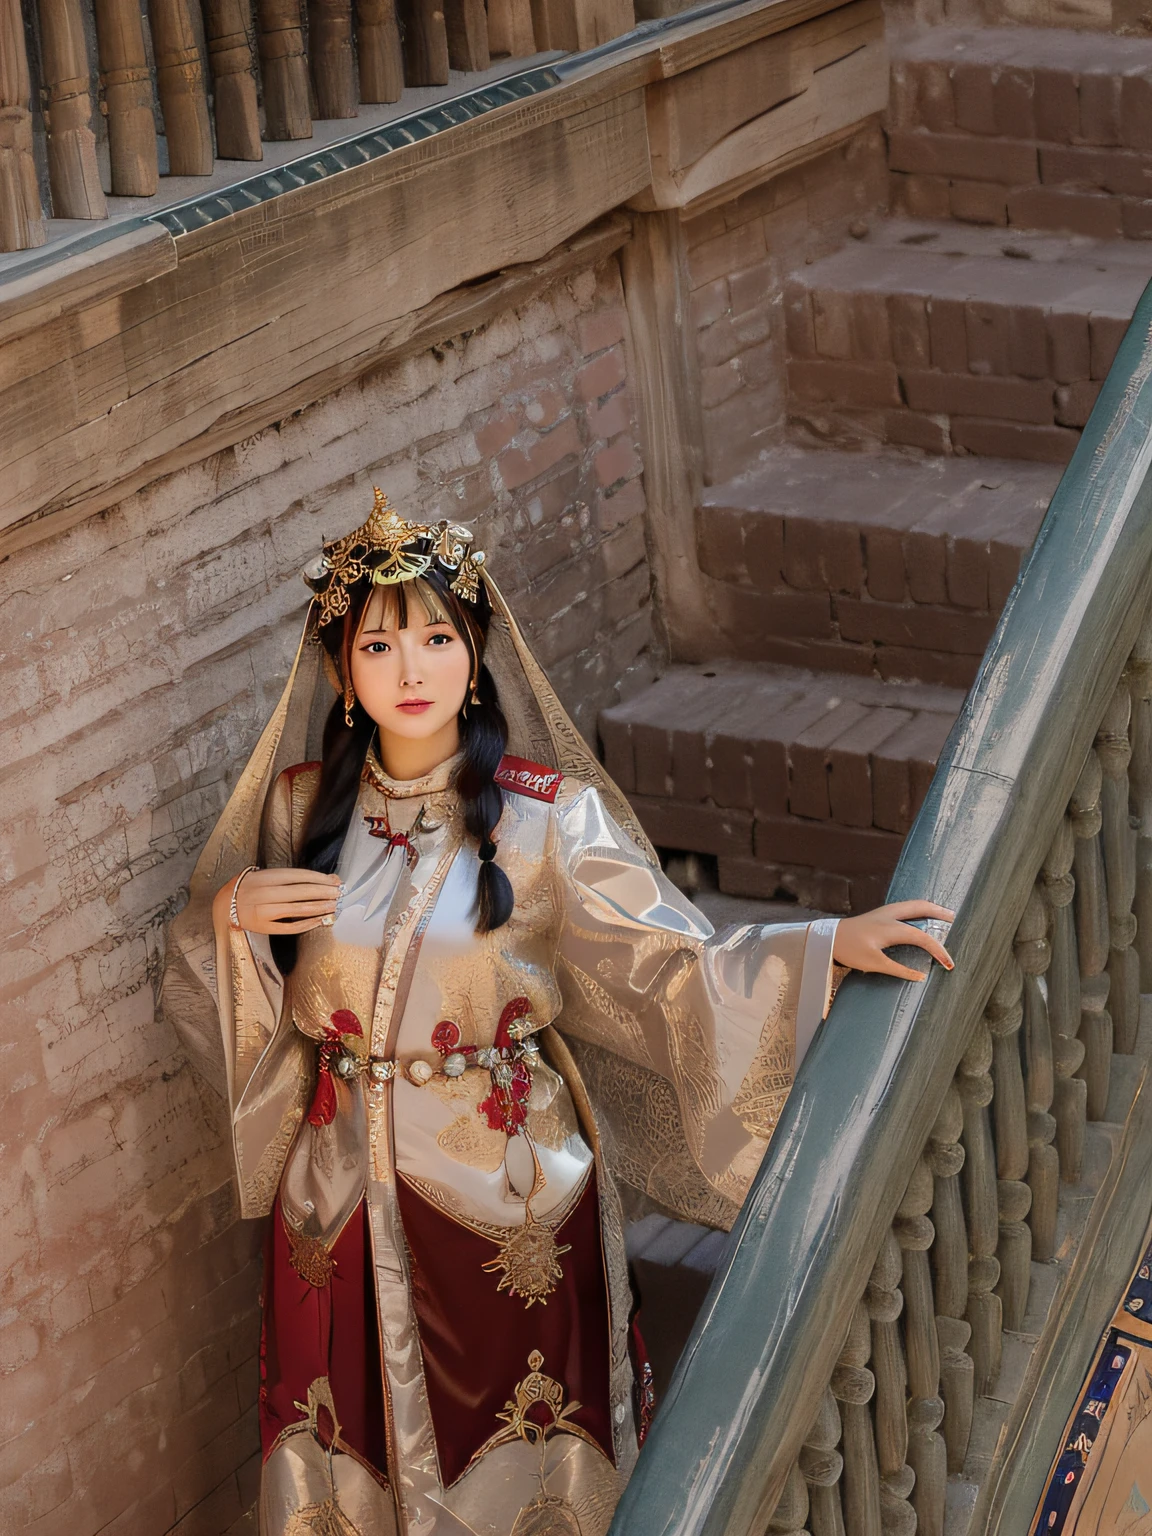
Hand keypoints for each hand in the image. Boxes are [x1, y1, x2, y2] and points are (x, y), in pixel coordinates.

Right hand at [213, 867, 341, 934]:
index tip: (335, 882)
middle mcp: (266, 892)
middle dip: (324, 893)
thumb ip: (293, 878)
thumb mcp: (268, 876)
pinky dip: (307, 924)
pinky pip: (289, 927)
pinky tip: (319, 921)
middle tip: (339, 895)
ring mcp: (264, 910)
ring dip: (319, 908)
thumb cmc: (251, 887)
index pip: (300, 876)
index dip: (320, 879)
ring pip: (298, 909)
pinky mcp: (264, 926)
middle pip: (302, 892)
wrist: (225, 904)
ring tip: (333, 907)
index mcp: (268, 877)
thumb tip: (326, 879)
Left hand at [833, 900, 954, 981]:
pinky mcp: (880, 914)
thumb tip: (921, 976)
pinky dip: (919, 909)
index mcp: (891, 927)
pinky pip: (906, 907)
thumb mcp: (874, 964)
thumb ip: (899, 970)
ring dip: (930, 908)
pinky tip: (921, 915)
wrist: (828, 938)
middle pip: (921, 907)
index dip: (938, 950)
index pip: (922, 937)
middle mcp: (890, 915)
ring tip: (944, 915)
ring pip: (913, 904)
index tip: (949, 965)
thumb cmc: (849, 950)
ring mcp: (885, 912)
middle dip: (940, 913)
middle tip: (955, 919)